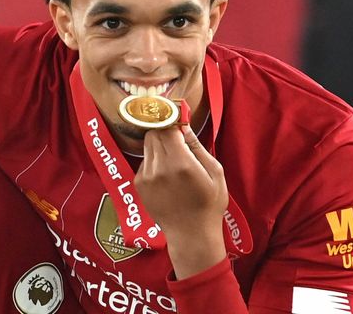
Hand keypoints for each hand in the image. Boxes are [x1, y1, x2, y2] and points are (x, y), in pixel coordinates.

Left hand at [134, 125, 227, 278]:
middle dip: (164, 130)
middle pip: (154, 133)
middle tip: (178, 138)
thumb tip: (183, 125)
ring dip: (159, 145)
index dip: (171, 119)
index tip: (178, 117)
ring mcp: (145, 176)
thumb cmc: (209, 203)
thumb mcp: (214, 172)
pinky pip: (145, 160)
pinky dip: (154, 160)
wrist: (191, 234)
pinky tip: (167, 174)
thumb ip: (196, 146)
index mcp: (180, 163)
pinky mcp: (138, 183)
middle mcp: (159, 167)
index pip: (166, 127)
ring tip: (174, 158)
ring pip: (148, 145)